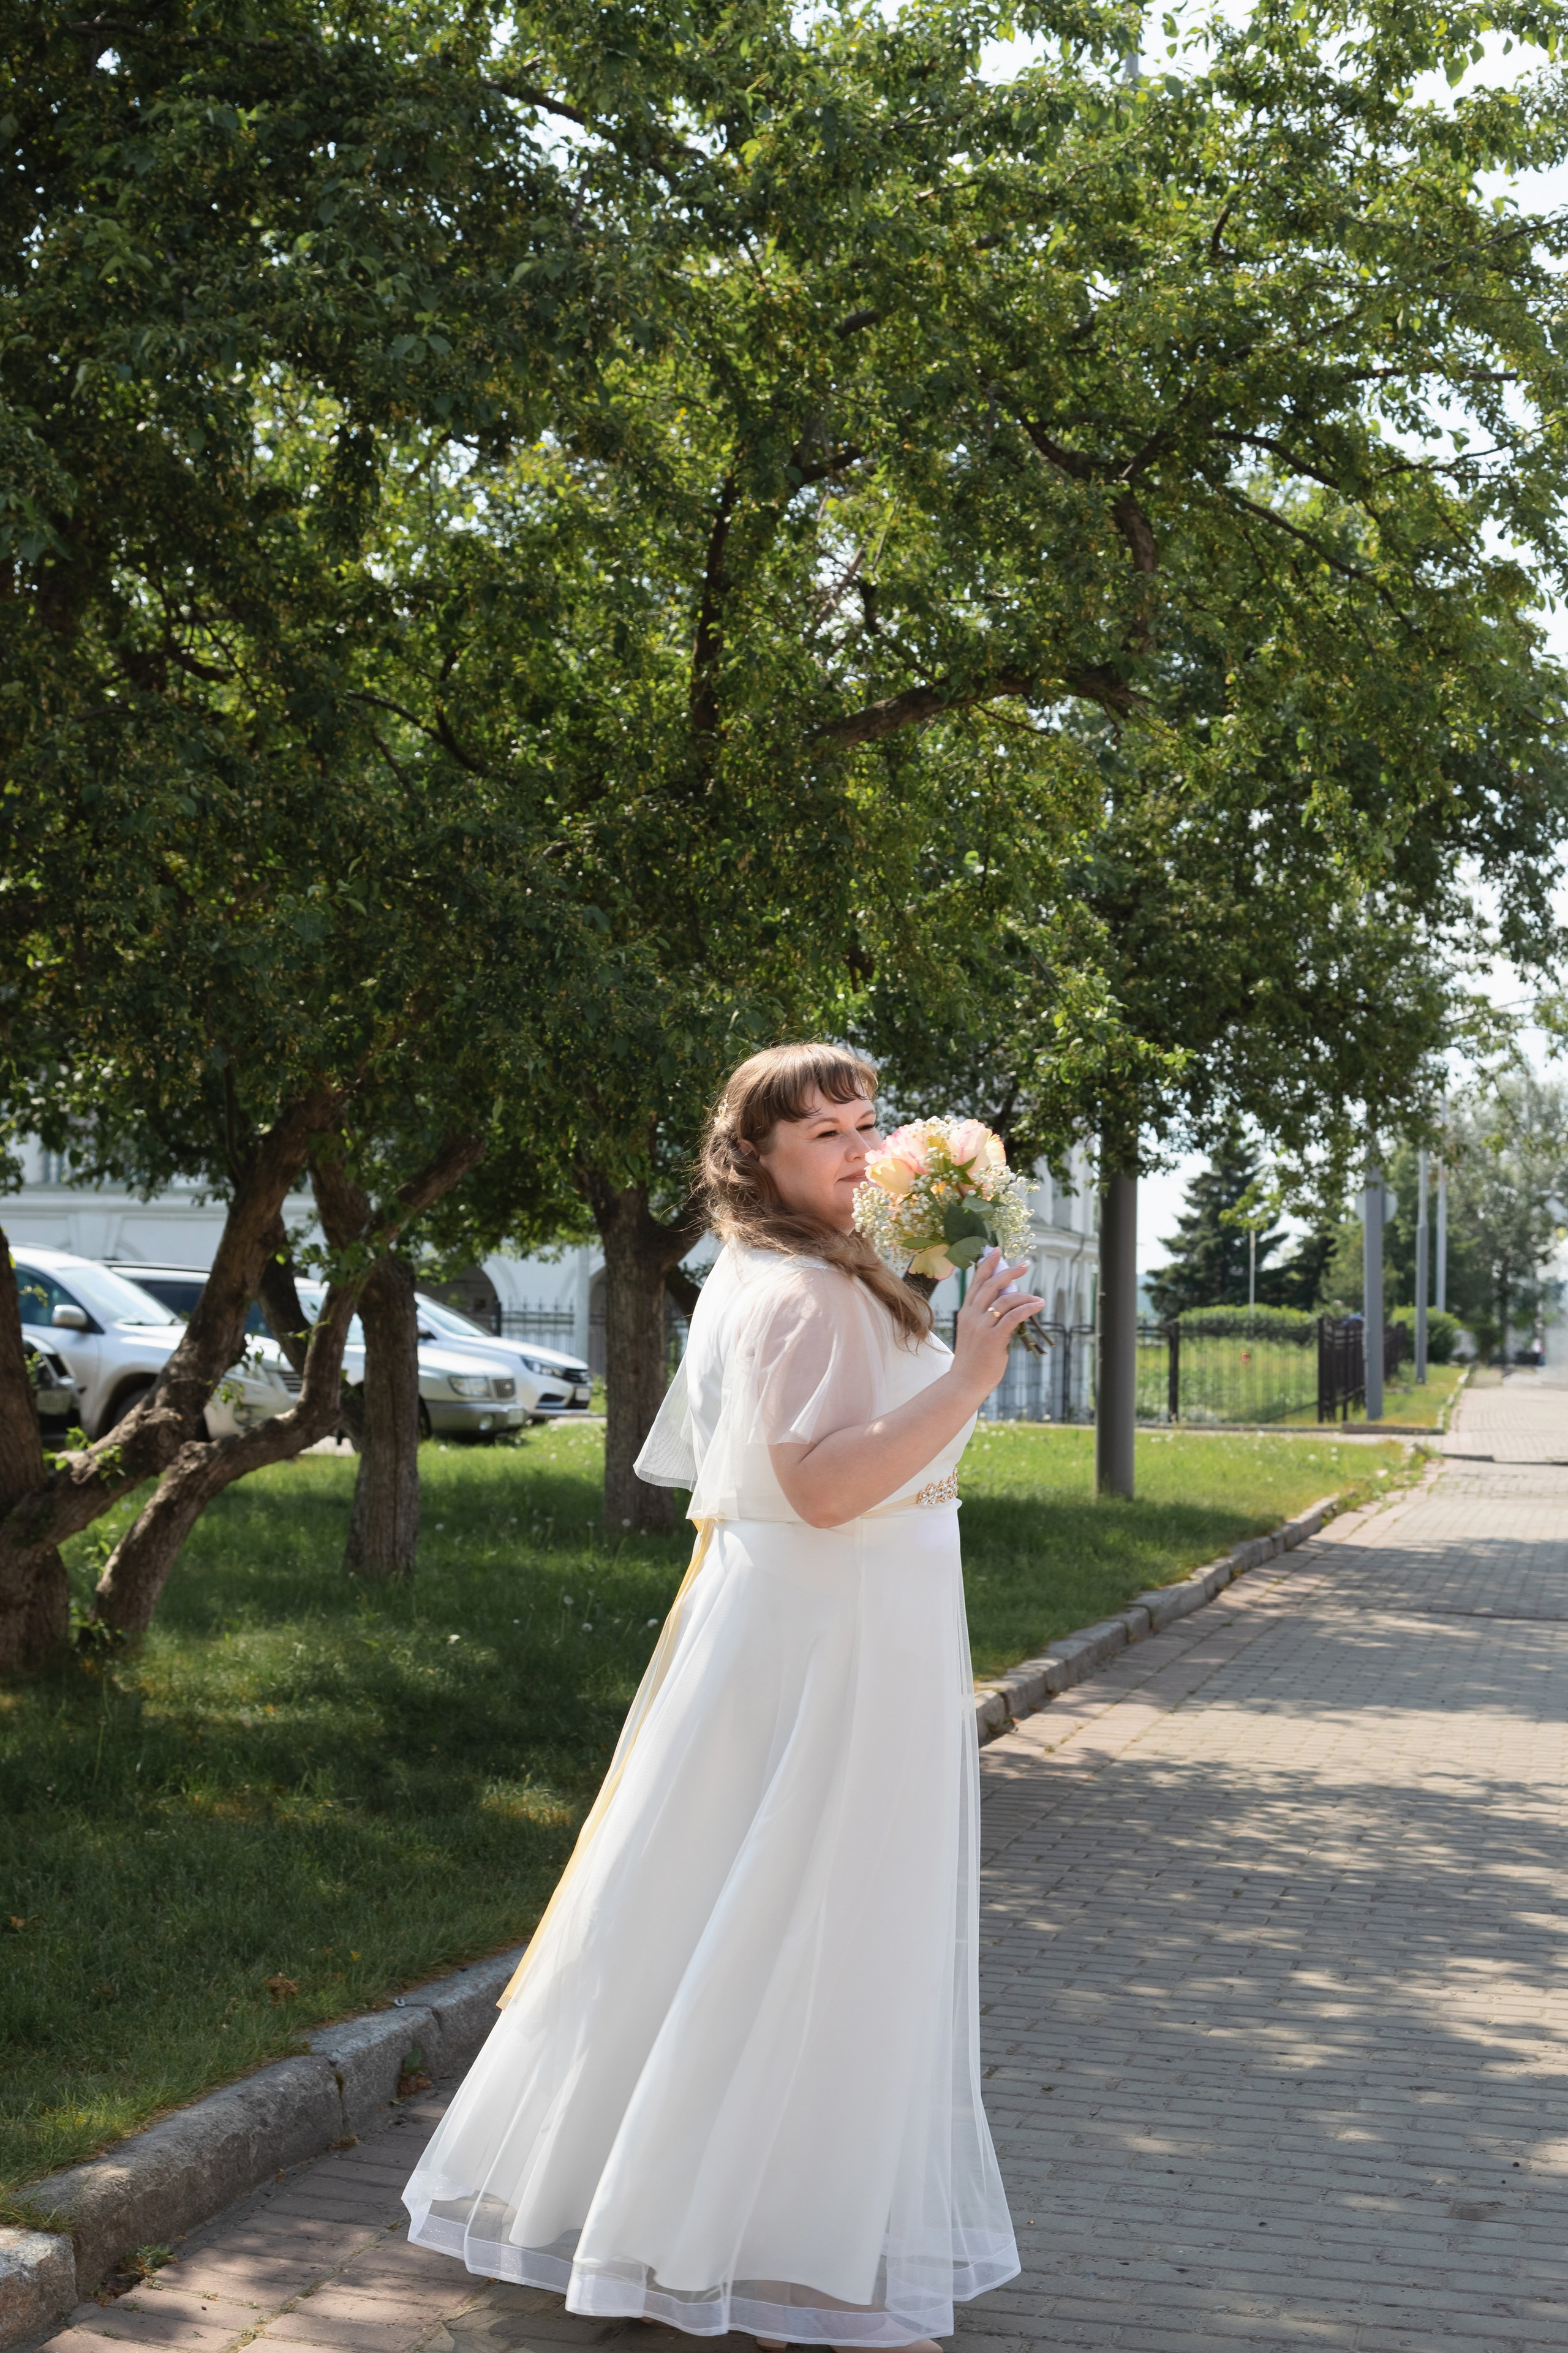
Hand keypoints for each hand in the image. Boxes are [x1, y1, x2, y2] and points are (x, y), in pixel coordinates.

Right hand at [951, 1247, 1043, 1401]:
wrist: (965, 1382)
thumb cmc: (973, 1359)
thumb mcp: (975, 1333)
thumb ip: (985, 1317)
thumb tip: (1007, 1303)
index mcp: (966, 1313)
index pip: (976, 1283)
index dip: (987, 1265)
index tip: (997, 1251)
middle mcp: (971, 1316)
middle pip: (991, 1285)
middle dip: (1009, 1272)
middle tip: (1024, 1265)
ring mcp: (981, 1327)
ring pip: (1004, 1300)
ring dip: (1024, 1295)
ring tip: (1038, 1297)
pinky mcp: (993, 1339)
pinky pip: (1013, 1317)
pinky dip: (1027, 1308)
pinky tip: (1038, 1305)